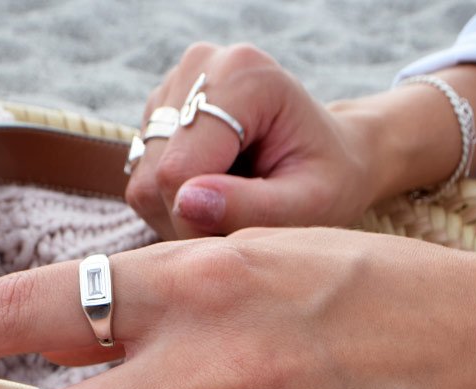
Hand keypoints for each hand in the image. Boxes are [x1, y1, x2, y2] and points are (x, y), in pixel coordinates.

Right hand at [125, 43, 379, 238]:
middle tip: (241, 223)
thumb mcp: (308, 204)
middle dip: (191, 219)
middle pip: (157, 177)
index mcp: (243, 76)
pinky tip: (214, 192)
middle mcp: (200, 68)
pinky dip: (174, 204)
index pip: (178, 170)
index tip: (238, 233)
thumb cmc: (329, 180)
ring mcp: (172, 89)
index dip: (198, 221)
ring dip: (182, 214)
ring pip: (145, 184)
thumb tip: (185, 204)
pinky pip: (143, 183)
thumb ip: (251, 208)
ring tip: (234, 204)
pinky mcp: (156, 115)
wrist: (332, 154)